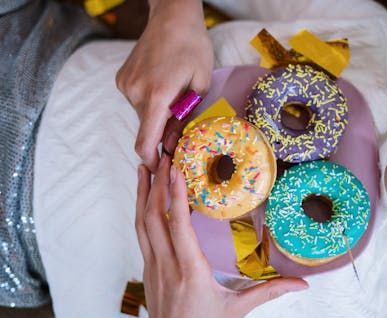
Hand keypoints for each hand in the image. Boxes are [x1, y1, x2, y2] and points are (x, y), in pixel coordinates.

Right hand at [117, 0, 213, 170]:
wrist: (172, 17)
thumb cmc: (193, 48)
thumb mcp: (199, 86)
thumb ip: (184, 118)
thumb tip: (172, 144)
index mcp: (156, 97)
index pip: (145, 142)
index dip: (152, 161)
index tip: (162, 168)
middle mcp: (135, 92)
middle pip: (146, 129)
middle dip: (162, 133)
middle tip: (181, 123)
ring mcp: (125, 84)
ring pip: (142, 115)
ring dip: (157, 115)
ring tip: (174, 93)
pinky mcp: (122, 79)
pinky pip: (136, 101)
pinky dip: (150, 102)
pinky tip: (162, 84)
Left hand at [136, 155, 308, 317]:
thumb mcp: (238, 309)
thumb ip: (270, 292)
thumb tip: (302, 284)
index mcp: (191, 270)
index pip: (179, 225)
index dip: (175, 194)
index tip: (175, 169)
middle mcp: (167, 264)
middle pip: (154, 217)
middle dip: (156, 184)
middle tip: (160, 157)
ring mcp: (153, 266)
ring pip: (142, 223)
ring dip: (142, 193)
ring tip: (145, 168)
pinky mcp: (148, 269)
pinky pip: (142, 234)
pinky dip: (142, 210)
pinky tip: (145, 198)